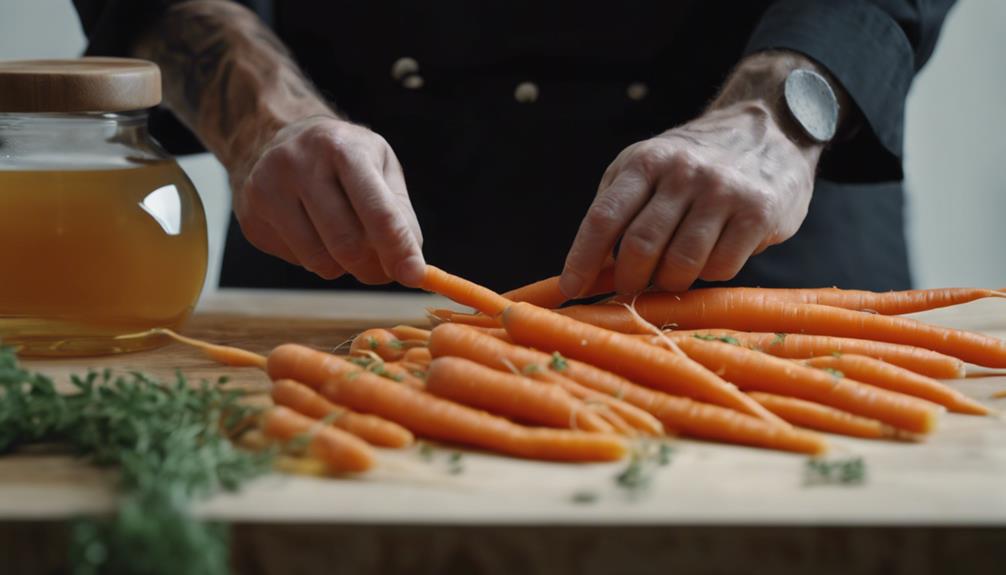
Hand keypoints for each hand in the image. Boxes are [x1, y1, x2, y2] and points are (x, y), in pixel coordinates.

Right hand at [233, 116, 424, 285]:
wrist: (277, 139)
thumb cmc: (343, 160)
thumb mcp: (380, 169)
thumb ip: (399, 216)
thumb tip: (410, 268)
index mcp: (343, 147)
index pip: (378, 211)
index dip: (398, 249)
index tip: (414, 277)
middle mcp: (300, 163)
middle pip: (347, 243)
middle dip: (372, 267)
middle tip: (382, 271)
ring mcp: (268, 189)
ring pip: (320, 260)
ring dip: (343, 266)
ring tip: (345, 242)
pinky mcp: (252, 216)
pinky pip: (297, 261)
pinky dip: (316, 259)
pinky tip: (313, 232)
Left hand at [560, 100, 820, 296]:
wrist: (770, 130)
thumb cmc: (693, 163)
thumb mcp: (647, 168)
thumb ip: (616, 213)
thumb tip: (585, 275)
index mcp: (645, 161)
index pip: (604, 218)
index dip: (583, 260)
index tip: (570, 290)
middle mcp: (683, 172)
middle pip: (640, 247)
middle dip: (628, 280)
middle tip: (629, 289)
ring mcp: (723, 191)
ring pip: (681, 265)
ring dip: (669, 282)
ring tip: (671, 274)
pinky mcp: (758, 212)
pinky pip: (721, 268)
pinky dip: (709, 275)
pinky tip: (711, 256)